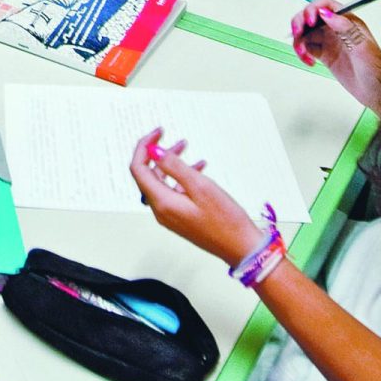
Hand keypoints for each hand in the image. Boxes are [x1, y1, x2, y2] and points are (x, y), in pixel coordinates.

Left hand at [130, 129, 265, 263]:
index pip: (138, 169)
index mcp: (162, 203)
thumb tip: (154, 151)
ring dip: (171, 163)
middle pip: (149, 175)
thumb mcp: (200, 187)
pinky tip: (198, 167)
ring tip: (185, 146)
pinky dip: (182, 177)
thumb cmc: (226, 221)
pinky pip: (175, 192)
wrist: (242, 248)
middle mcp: (162, 210)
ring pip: (162, 182)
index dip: (144, 147)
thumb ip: (174, 167)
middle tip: (169, 135)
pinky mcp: (182, 218)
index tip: (158, 132)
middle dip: (158, 153)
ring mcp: (171, 216)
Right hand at [292, 0, 380, 113]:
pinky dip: (302, 53)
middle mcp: (336, 28)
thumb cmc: (375, 67)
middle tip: (297, 34)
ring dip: (299, 41)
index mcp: (347, 20)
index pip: (325, 5)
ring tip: (303, 54)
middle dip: (300, 23)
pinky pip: (307, 48)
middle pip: (310, 16)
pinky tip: (309, 61)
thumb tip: (325, 13)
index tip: (309, 22)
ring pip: (306, 33)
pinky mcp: (324, 55)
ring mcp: (329, 41)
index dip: (313, 9)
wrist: (376, 90)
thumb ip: (344, 27)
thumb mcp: (361, 46)